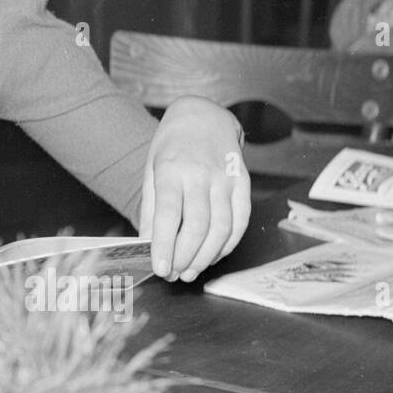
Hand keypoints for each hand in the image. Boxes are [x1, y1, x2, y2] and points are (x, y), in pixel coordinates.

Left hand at [138, 96, 250, 281]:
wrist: (202, 117)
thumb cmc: (171, 148)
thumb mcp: (151, 171)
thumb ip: (151, 209)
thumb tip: (148, 245)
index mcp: (171, 169)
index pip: (169, 214)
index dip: (165, 245)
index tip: (160, 269)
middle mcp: (201, 174)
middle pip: (198, 225)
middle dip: (186, 257)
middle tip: (175, 275)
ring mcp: (226, 178)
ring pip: (221, 227)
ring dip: (206, 256)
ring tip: (191, 272)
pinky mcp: (243, 183)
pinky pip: (240, 221)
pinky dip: (228, 244)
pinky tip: (213, 256)